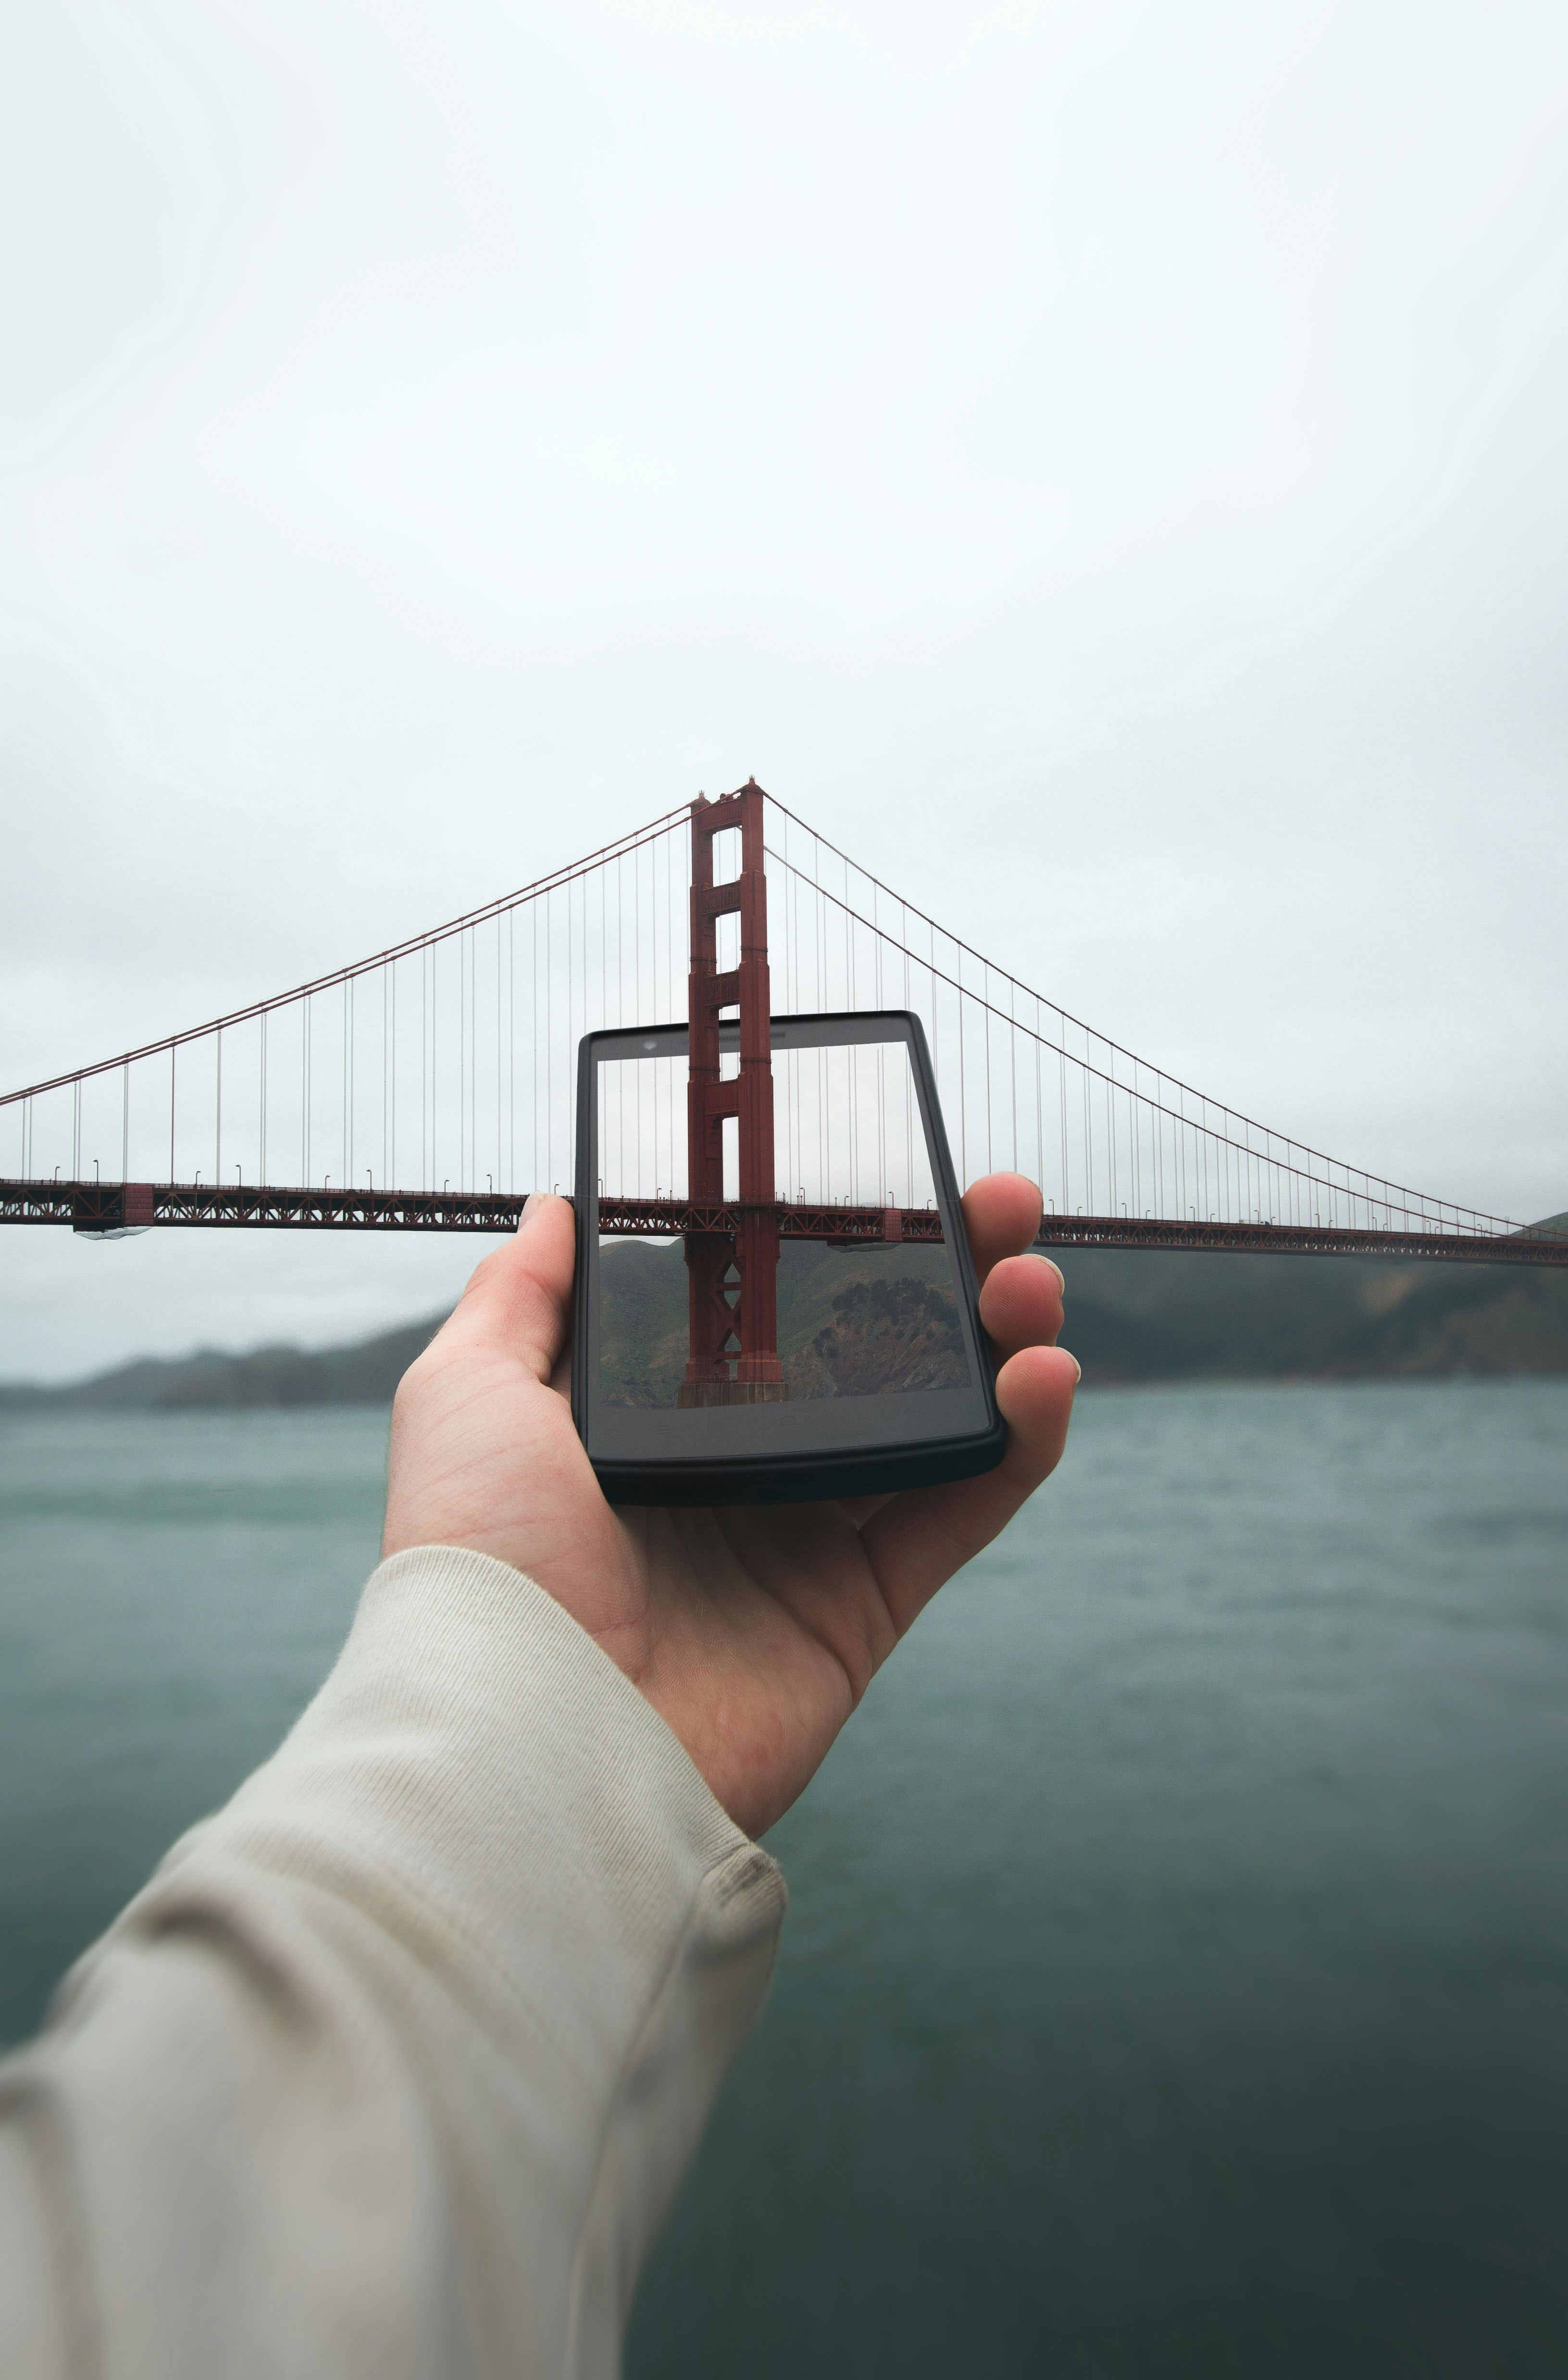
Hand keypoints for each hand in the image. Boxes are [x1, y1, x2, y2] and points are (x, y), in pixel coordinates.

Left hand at [382, 1176, 1076, 1836]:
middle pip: (868, 1350)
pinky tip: (1044, 1374)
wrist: (523, 1727)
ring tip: (1031, 1276)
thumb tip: (558, 1203)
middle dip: (942, 1269)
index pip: (766, 1304)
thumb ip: (523, 1297)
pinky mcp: (859, 1609)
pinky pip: (961, 1514)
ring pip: (932, 1421)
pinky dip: (1019, 1445)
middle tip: (995, 1206)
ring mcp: (803, 1540)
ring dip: (998, 1339)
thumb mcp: (467, 1392)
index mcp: (649, 1415)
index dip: (831, 1237)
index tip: (883, 1172)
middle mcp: (733, 1470)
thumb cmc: (477, 1558)